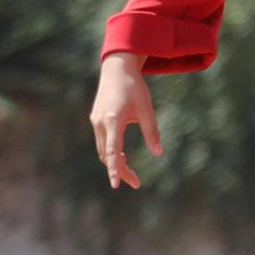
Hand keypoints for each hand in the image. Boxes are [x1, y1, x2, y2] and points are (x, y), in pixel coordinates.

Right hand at [90, 51, 159, 189]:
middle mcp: (100, 123)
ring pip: (103, 150)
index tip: (116, 185)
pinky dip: (112, 152)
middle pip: (107, 155)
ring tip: (131, 174)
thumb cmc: (134, 88)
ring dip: (115, 163)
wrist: (117, 69)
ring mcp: (96, 121)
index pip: (113, 151)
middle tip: (136, 184)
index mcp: (113, 120)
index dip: (115, 169)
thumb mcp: (147, 109)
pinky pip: (103, 142)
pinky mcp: (96, 120)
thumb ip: (152, 132)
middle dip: (120, 171)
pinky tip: (123, 158)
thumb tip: (159, 153)